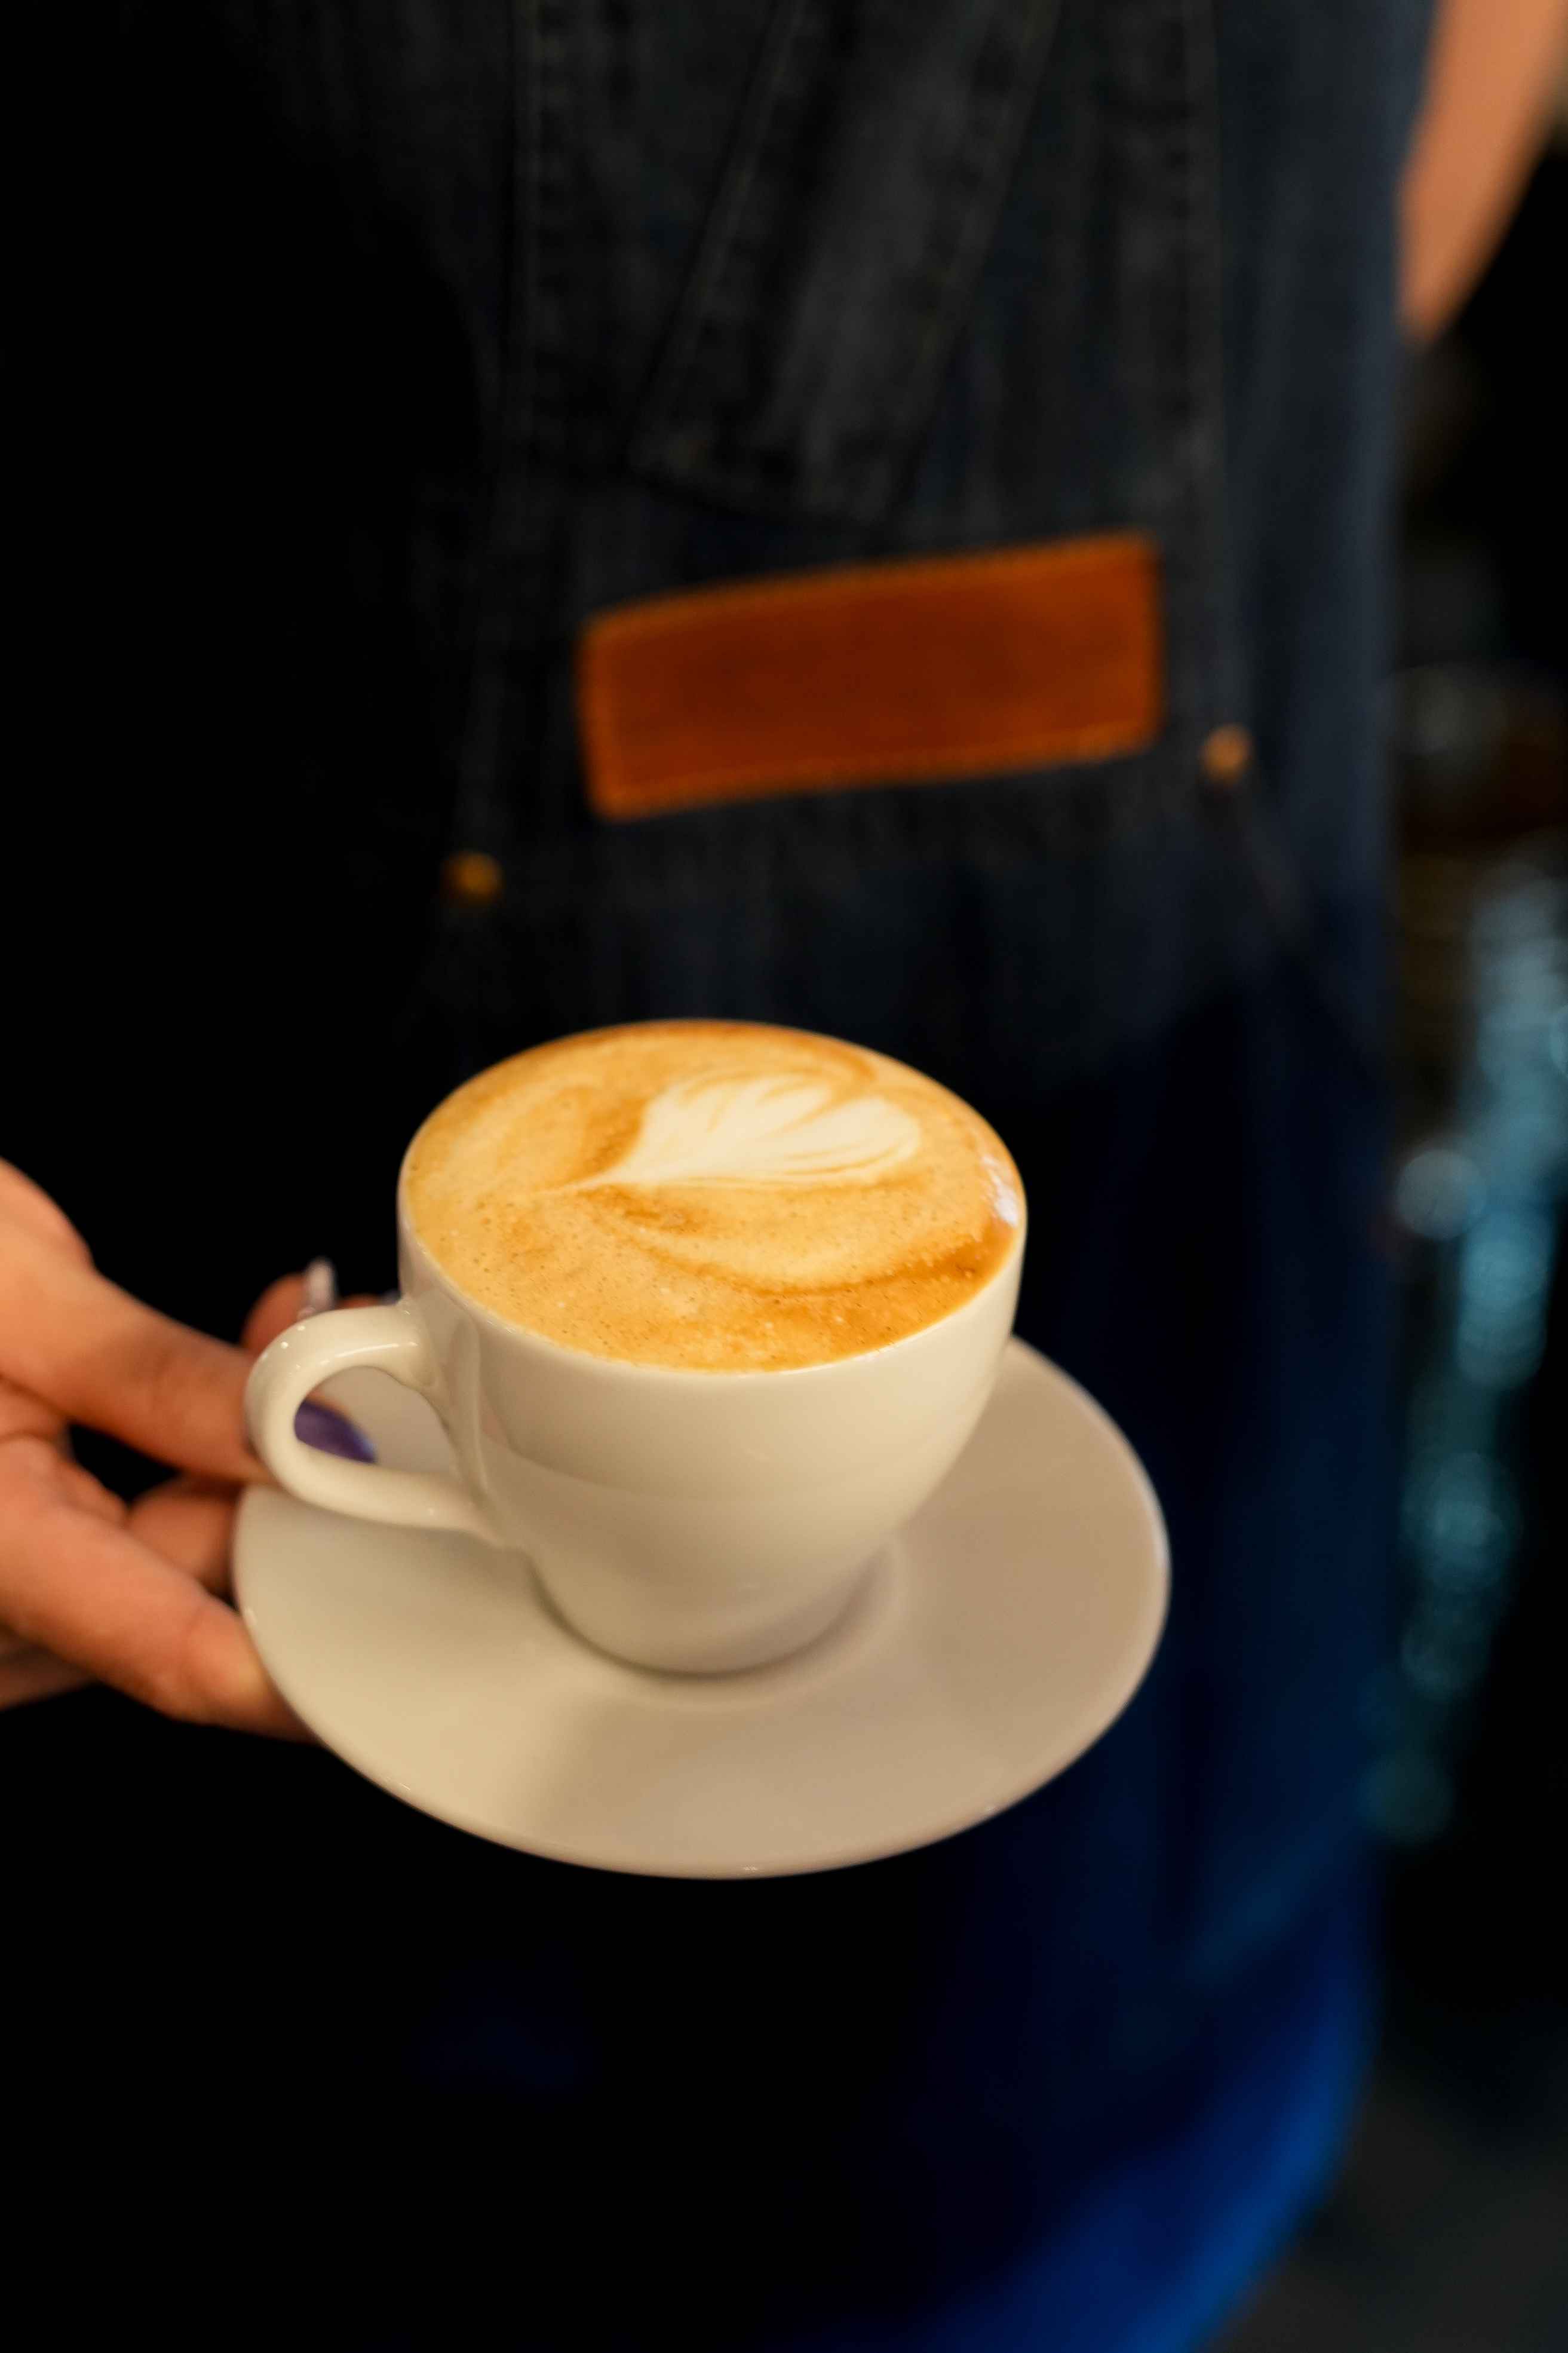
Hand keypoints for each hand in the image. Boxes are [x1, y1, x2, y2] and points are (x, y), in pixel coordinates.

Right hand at [0, 1160, 357, 1733]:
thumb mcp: (22, 1303)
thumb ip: (172, 1384)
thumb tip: (321, 1438)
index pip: (184, 1655)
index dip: (324, 1662)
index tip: (434, 1637)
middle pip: (202, 1599)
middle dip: (305, 1498)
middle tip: (383, 1389)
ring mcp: (3, 1609)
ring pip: (184, 1564)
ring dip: (259, 1460)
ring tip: (300, 1334)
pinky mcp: (19, 1576)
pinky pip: (144, 1537)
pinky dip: (205, 1458)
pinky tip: (251, 1358)